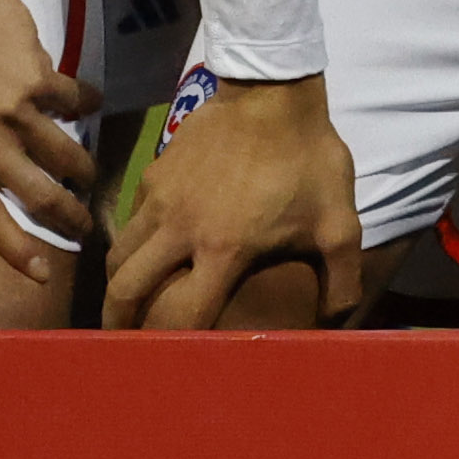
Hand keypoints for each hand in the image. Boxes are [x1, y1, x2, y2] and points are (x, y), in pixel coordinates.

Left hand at [0, 0, 98, 287]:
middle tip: (86, 228)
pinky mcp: (39, 76)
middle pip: (37, 192)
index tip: (39, 271)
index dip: (14, 246)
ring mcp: (17, 109)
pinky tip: (89, 105)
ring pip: (63, 152)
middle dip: (66, 216)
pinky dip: (83, 105)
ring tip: (90, 179)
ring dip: (81, 170)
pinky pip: (72, 99)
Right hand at [105, 71, 363, 329]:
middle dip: (117, 325)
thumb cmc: (308, 159)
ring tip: (123, 305)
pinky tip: (143, 250)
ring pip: (119, 256)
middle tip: (120, 346)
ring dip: (117, 286)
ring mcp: (160, 200)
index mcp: (223, 250)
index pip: (183, 315)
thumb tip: (338, 320)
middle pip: (125, 292)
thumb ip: (341, 277)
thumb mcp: (338, 221)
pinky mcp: (154, 174)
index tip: (170, 366)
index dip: (174, 346)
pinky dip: (129, 243)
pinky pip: (129, 220)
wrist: (274, 91)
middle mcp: (180, 231)